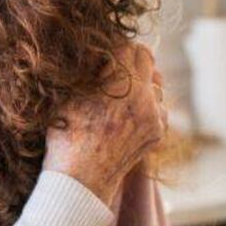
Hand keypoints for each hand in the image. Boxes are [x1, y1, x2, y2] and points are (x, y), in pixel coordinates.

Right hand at [43, 43, 167, 201]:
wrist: (80, 179)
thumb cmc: (67, 136)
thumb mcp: (71, 95)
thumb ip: (93, 71)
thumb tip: (101, 52)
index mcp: (121, 82)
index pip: (129, 46)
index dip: (116, 47)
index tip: (106, 52)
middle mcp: (143, 96)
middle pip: (147, 60)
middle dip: (132, 60)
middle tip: (116, 67)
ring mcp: (154, 115)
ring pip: (156, 84)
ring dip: (142, 83)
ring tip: (122, 93)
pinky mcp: (158, 132)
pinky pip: (159, 107)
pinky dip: (148, 106)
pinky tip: (130, 113)